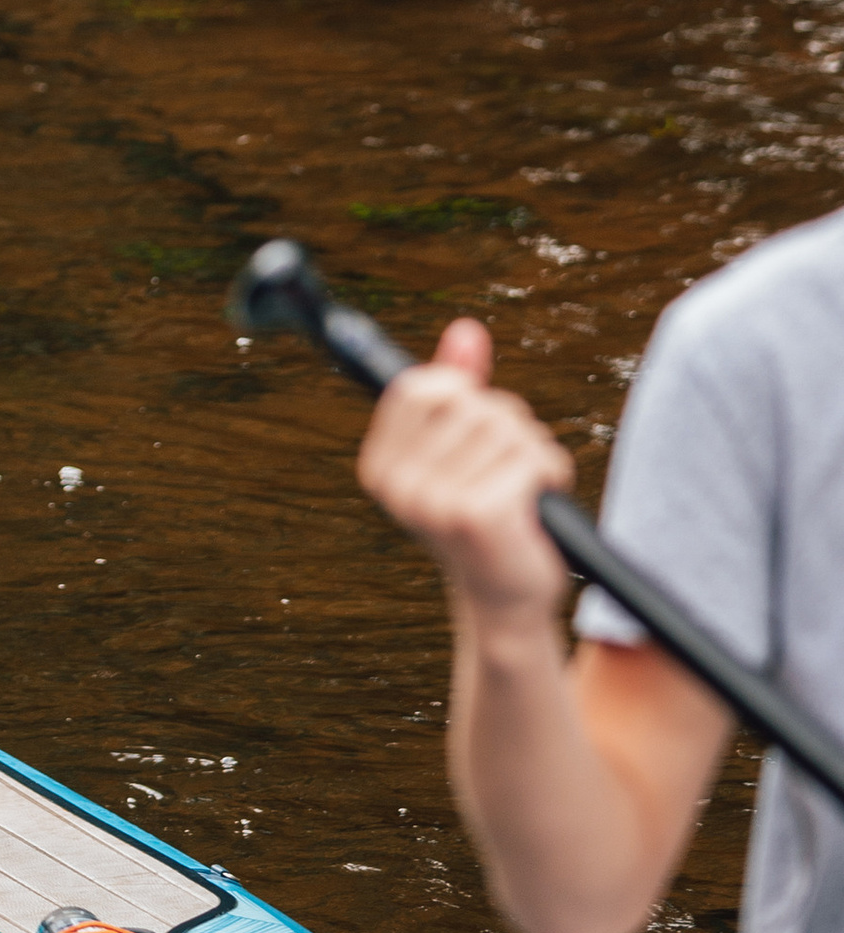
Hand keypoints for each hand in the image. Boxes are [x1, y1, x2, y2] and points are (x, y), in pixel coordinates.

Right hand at [356, 319, 575, 623]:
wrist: (507, 601)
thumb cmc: (486, 518)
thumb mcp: (464, 448)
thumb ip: (459, 386)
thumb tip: (466, 331)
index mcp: (380, 467)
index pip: (422, 385)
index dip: (463, 394)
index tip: (476, 432)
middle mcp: (398, 485)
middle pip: (468, 400)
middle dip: (505, 425)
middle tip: (506, 469)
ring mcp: (434, 501)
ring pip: (506, 427)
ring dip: (533, 452)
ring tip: (525, 493)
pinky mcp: (478, 515)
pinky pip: (531, 456)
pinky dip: (551, 473)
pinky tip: (538, 508)